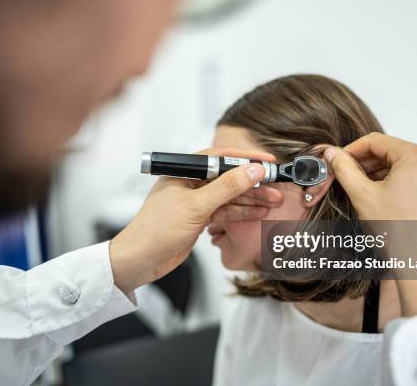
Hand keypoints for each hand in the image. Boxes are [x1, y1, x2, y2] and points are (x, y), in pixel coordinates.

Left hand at [109, 147, 275, 292]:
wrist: (140, 260)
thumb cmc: (156, 230)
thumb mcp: (195, 206)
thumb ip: (226, 187)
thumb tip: (252, 171)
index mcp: (184, 172)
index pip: (219, 157)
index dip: (245, 158)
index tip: (267, 162)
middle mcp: (190, 183)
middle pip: (227, 177)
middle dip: (253, 182)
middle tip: (276, 184)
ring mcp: (195, 201)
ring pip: (229, 196)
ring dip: (251, 198)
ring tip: (275, 200)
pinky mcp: (199, 218)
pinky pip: (225, 211)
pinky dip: (242, 212)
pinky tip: (260, 212)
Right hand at [323, 132, 416, 325]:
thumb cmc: (400, 231)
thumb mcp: (362, 195)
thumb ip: (344, 169)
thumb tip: (332, 154)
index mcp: (415, 157)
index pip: (376, 141)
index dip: (352, 150)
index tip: (338, 161)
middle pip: (392, 152)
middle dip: (367, 164)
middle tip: (348, 178)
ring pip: (405, 168)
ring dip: (382, 175)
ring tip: (365, 193)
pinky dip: (400, 186)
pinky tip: (386, 204)